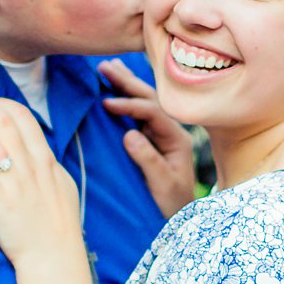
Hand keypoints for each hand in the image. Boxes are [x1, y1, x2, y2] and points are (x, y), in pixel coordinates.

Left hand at [0, 83, 83, 267]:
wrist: (56, 259)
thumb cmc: (59, 226)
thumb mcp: (62, 187)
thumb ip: (47, 166)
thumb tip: (37, 150)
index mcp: (46, 161)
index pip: (24, 119)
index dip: (2, 104)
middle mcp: (30, 167)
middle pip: (2, 122)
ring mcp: (15, 184)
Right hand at [99, 58, 197, 218]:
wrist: (179, 216)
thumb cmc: (172, 204)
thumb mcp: (162, 185)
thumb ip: (148, 160)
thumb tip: (129, 134)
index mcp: (176, 138)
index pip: (153, 112)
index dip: (130, 106)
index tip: (107, 104)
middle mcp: (170, 130)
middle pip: (150, 98)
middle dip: (127, 82)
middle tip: (104, 67)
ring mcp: (160, 132)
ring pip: (144, 100)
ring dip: (126, 84)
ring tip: (108, 66)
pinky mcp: (150, 138)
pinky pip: (137, 112)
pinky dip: (124, 96)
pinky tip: (114, 85)